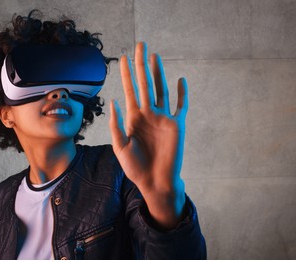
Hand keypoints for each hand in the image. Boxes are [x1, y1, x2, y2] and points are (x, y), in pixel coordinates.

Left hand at [109, 42, 188, 228]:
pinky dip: (182, 94)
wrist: (154, 182)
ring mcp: (163, 118)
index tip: (123, 58)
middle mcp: (148, 114)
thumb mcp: (120, 147)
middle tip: (140, 46)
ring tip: (154, 56)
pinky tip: (181, 80)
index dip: (126, 74)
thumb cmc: (135, 167)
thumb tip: (113, 101)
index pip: (129, 90)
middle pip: (145, 84)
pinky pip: (181, 106)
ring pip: (161, 90)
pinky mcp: (177, 125)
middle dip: (142, 65)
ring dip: (159, 73)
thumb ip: (116, 125)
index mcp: (133, 118)